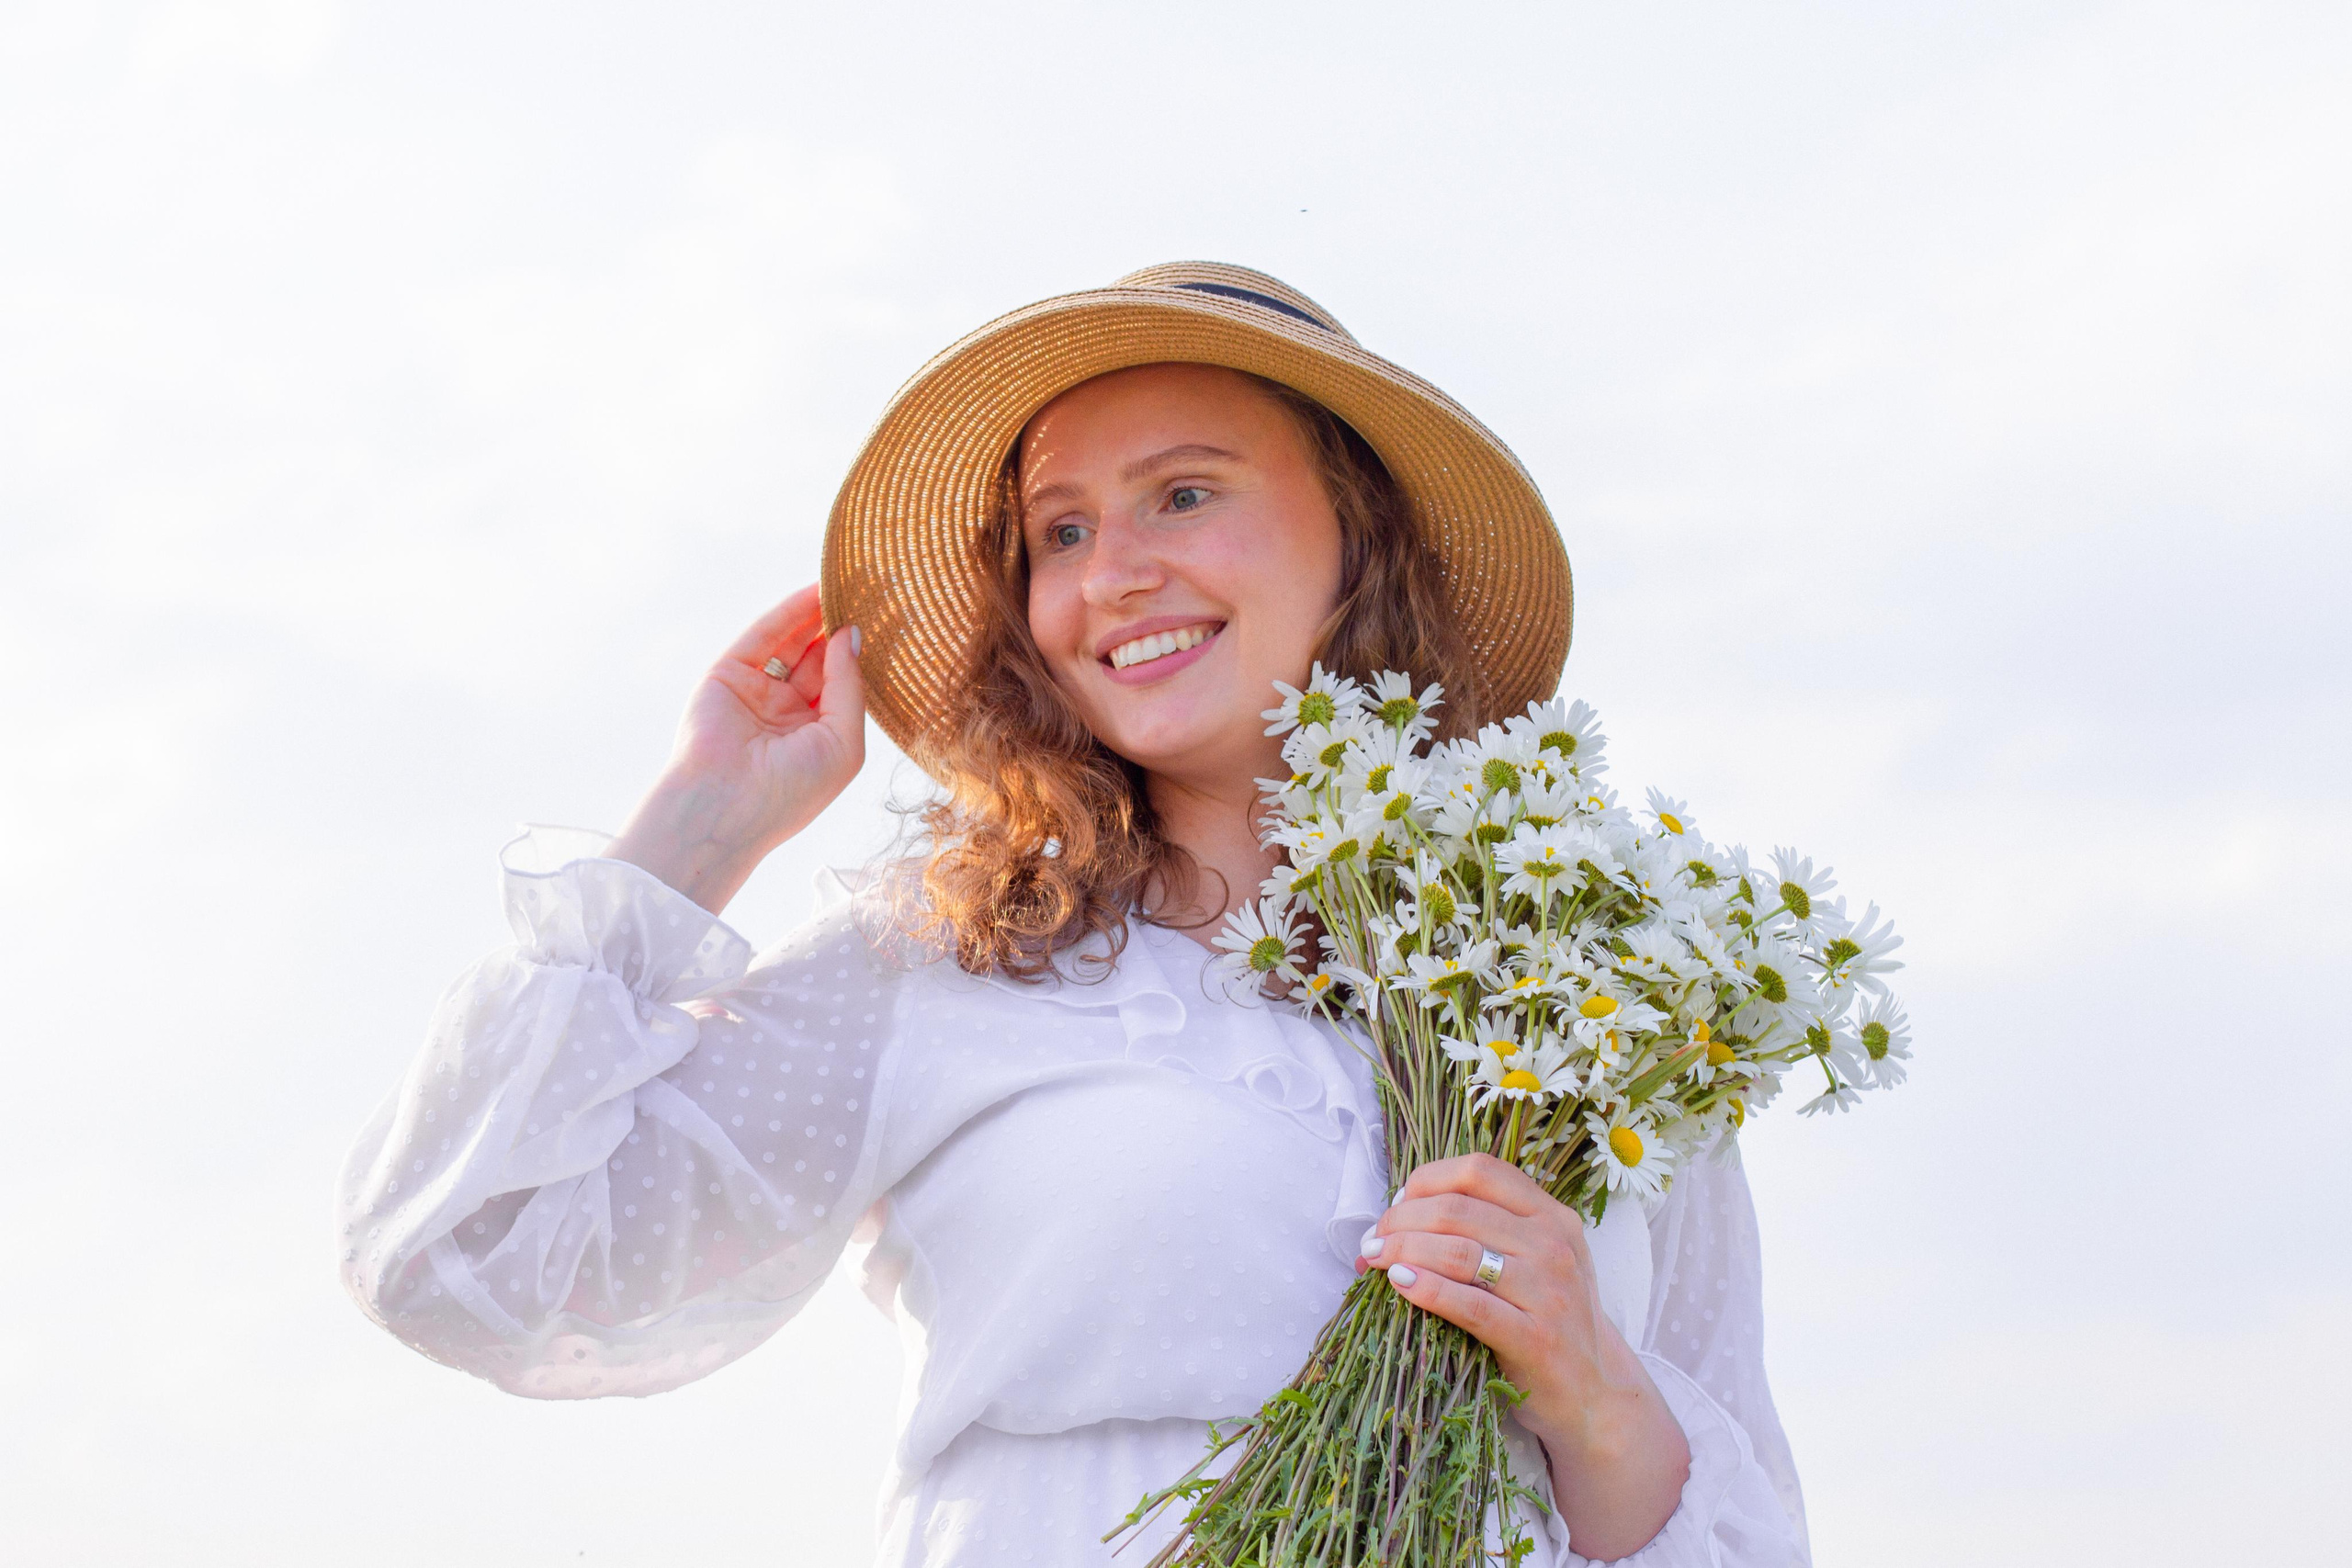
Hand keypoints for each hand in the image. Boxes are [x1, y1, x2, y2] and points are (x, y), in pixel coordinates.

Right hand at [605, 586, 865, 912]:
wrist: (724, 809)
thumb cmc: (791, 792)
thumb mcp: (842, 742)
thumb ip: (849, 686)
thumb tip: (851, 634)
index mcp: (817, 738)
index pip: (844, 687)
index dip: (865, 656)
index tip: (895, 622)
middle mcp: (786, 714)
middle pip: (821, 659)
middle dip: (845, 628)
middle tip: (877, 592)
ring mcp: (756, 693)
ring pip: (793, 642)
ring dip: (819, 613)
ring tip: (852, 582)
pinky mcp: (727, 675)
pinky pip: (764, 636)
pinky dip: (789, 612)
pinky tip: (816, 591)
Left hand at [1356, 1152, 1690, 1558]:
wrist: (1594, 1395)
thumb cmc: (1547, 1321)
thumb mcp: (1535, 1262)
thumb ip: (1485, 1232)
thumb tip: (1397, 1214)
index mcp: (1553, 1216)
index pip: (1480, 1171)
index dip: (1428, 1180)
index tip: (1398, 1203)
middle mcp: (1554, 1245)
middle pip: (1458, 1210)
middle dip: (1402, 1220)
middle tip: (1373, 1240)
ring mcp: (1549, 1292)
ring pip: (1458, 1251)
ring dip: (1404, 1249)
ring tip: (1376, 1260)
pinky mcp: (1536, 1339)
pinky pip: (1469, 1305)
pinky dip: (1427, 1289)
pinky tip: (1399, 1284)